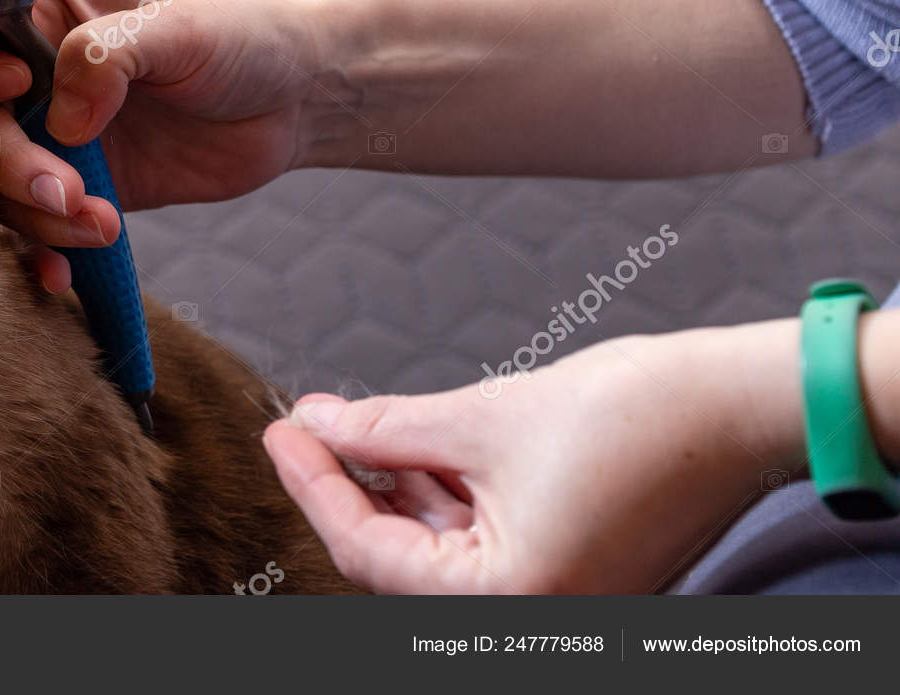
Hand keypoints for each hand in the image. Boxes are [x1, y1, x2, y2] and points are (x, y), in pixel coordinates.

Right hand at [0, 0, 319, 288]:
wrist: (297, 97)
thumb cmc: (238, 33)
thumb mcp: (176, 27)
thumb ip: (108, 56)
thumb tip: (60, 120)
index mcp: (39, 3)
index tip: (17, 89)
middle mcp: (31, 68)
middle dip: (9, 164)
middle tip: (65, 190)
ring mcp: (51, 130)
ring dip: (36, 215)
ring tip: (99, 221)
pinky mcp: (79, 184)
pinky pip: (36, 223)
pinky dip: (42, 251)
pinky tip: (64, 270)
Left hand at [262, 322, 804, 592]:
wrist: (739, 404)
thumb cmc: (637, 416)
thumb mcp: (482, 419)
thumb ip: (387, 429)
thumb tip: (319, 423)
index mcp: (508, 601)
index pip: (370, 553)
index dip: (313, 485)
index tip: (280, 431)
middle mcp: (532, 615)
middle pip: (400, 559)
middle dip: (350, 486)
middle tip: (305, 425)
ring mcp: (555, 595)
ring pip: (438, 547)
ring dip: (394, 485)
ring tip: (356, 423)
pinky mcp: (571, 566)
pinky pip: (482, 540)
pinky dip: (443, 493)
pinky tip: (412, 443)